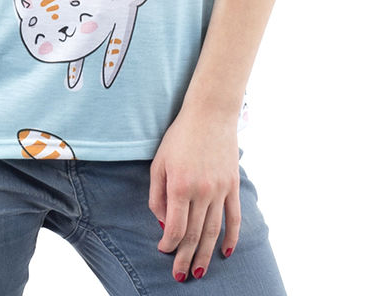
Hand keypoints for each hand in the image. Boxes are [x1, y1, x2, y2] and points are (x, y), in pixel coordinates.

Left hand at [148, 102, 240, 280]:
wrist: (210, 114)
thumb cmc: (179, 137)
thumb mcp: (159, 162)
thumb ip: (157, 194)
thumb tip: (161, 222)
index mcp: (180, 186)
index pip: (174, 227)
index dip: (168, 244)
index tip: (163, 250)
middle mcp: (201, 191)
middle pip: (194, 234)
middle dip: (185, 258)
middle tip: (181, 276)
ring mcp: (220, 190)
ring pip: (214, 231)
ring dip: (206, 254)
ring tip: (199, 271)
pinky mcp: (232, 186)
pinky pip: (234, 218)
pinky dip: (231, 237)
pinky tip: (226, 252)